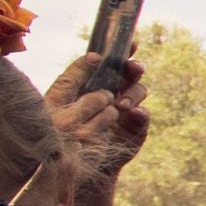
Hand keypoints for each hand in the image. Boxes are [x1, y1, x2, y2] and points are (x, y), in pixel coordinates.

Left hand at [45, 55, 150, 175]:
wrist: (69, 163)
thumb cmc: (61, 129)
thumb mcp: (60, 99)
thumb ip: (75, 76)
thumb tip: (94, 55)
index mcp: (99, 83)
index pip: (114, 63)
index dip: (124, 51)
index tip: (131, 42)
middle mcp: (116, 93)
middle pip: (132, 75)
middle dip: (134, 68)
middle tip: (131, 68)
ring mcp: (127, 111)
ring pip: (139, 92)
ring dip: (133, 93)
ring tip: (120, 105)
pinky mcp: (135, 129)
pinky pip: (144, 117)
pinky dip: (141, 113)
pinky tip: (134, 113)